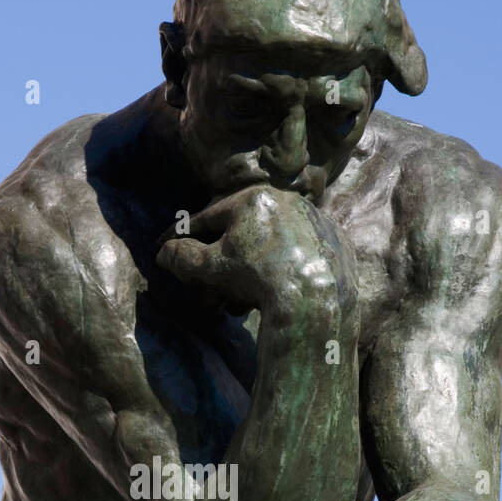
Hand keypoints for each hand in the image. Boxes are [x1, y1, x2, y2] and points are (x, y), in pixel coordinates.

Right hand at [156, 184, 353, 316]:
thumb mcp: (212, 268)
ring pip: (270, 245)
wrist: (315, 300)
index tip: (165, 247)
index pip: (207, 217)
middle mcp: (287, 200)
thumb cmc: (258, 278)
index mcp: (253, 198)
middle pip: (240, 233)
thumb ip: (185, 257)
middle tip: (205, 290)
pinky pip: (301, 255)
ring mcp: (315, 219)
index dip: (181, 236)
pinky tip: (275, 291)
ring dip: (248, 272)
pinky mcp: (336, 242)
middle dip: (218, 264)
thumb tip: (164, 253)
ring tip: (237, 302)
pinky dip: (284, 271)